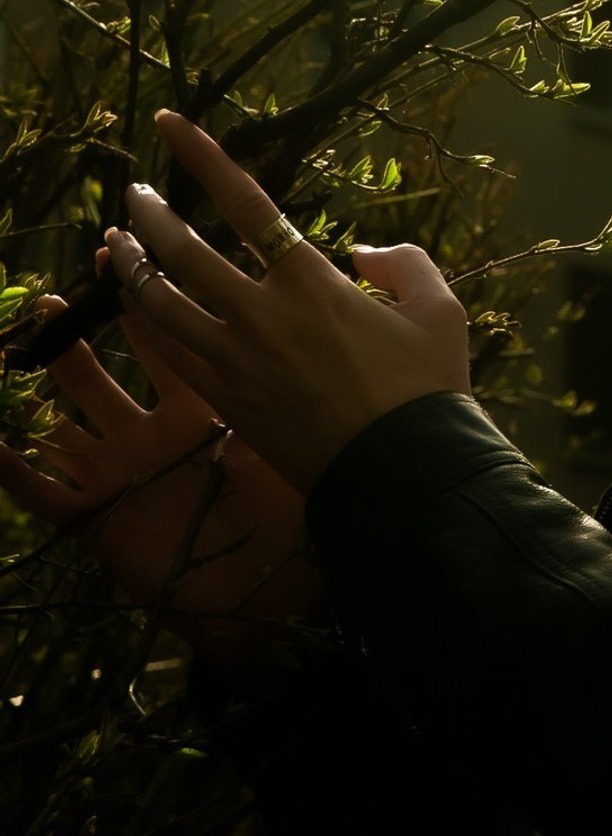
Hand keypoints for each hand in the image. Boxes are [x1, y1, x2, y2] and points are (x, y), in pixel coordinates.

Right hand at [0, 255, 324, 674]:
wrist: (285, 594)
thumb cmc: (309, 509)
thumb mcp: (323, 421)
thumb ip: (329, 358)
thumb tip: (353, 281)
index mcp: (218, 400)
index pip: (182, 329)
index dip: (158, 286)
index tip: (135, 241)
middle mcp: (165, 428)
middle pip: (124, 357)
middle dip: (104, 310)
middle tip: (89, 256)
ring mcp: (130, 471)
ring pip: (75, 412)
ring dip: (51, 369)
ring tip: (26, 323)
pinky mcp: (103, 521)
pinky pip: (44, 495)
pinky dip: (12, 471)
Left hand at [99, 109, 471, 495]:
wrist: (400, 470)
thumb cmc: (427, 386)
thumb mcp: (439, 308)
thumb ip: (404, 263)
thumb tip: (362, 252)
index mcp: (314, 281)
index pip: (249, 204)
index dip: (206, 158)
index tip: (172, 125)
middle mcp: (263, 314)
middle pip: (185, 251)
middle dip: (152, 213)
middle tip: (135, 190)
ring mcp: (237, 361)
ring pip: (163, 303)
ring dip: (134, 268)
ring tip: (118, 242)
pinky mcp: (227, 400)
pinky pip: (173, 351)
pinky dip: (149, 321)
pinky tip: (140, 307)